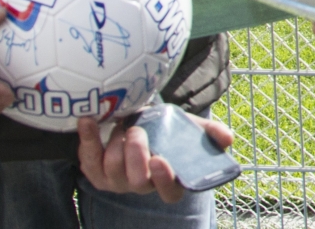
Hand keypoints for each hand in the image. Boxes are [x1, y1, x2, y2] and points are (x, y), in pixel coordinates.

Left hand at [77, 113, 234, 202]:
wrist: (139, 125)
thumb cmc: (168, 131)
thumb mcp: (191, 130)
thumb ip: (211, 134)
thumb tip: (227, 139)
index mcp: (169, 181)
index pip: (170, 193)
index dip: (165, 180)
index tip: (160, 159)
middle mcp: (142, 186)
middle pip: (137, 180)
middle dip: (136, 154)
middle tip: (137, 131)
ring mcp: (117, 182)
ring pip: (113, 170)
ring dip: (116, 143)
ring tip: (124, 124)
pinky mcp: (95, 173)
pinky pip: (87, 159)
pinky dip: (87, 138)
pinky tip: (88, 121)